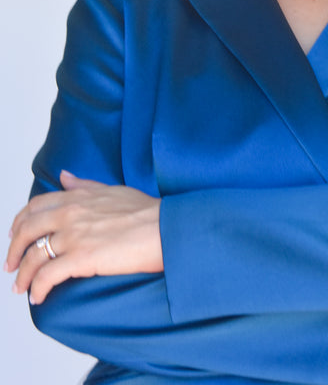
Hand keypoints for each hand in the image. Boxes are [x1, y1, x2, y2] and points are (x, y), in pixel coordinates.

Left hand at [5, 171, 162, 304]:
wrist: (165, 227)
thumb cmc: (146, 211)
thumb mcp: (112, 190)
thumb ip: (84, 185)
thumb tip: (65, 176)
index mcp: (77, 197)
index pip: (34, 207)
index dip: (19, 223)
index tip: (15, 236)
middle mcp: (70, 213)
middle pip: (26, 232)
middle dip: (14, 252)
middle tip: (11, 267)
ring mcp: (74, 236)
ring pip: (33, 257)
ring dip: (23, 276)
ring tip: (23, 289)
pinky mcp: (81, 258)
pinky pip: (47, 277)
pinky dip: (38, 289)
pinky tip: (39, 297)